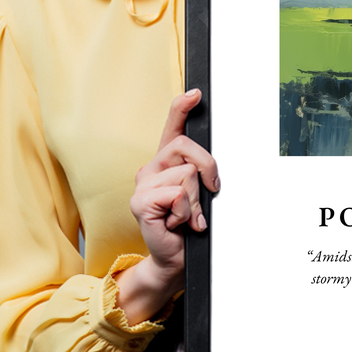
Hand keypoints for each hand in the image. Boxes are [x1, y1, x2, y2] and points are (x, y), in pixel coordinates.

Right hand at [115, 89, 219, 323]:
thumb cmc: (189, 226)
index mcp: (166, 163)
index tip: (196, 93)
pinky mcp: (140, 202)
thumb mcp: (199, 194)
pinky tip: (177, 223)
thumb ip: (201, 174)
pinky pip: (177, 194)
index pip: (172, 127)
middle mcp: (151, 168)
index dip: (182, 107)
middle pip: (187, 147)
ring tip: (187, 216)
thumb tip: (211, 166)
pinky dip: (186, 212)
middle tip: (209, 192)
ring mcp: (142, 184)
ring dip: (196, 200)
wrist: (175, 258)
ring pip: (186, 174)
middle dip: (208, 169)